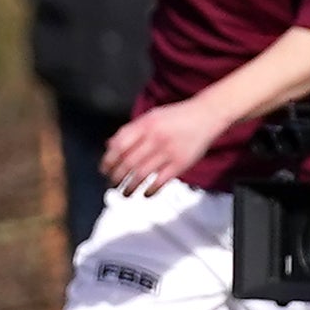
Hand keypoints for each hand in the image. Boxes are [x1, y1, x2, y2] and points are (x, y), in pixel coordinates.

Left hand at [102, 98, 225, 195]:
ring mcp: (168, 151)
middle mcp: (155, 137)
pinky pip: (161, 181)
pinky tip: (145, 193)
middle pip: (128, 162)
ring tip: (124, 193)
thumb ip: (131, 131)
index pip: (119, 145)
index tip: (104, 170)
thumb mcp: (151, 117)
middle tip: (112, 184)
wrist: (206, 115)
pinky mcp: (181, 163)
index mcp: (145, 125)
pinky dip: (150, 190)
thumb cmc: (176, 117)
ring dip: (130, 187)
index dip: (108, 160)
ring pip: (141, 174)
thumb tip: (109, 145)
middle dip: (116, 176)